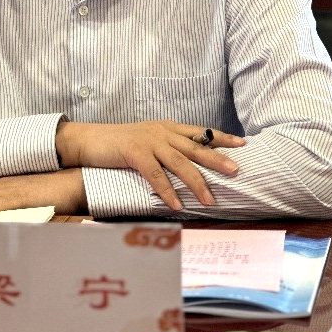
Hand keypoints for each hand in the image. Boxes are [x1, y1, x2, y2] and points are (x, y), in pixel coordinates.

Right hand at [55, 120, 244, 210]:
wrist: (90, 139)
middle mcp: (162, 131)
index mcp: (167, 127)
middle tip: (236, 170)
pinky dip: (167, 190)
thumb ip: (166, 148)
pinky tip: (177, 205)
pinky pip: (155, 174)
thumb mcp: (147, 141)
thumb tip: (188, 165)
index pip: (200, 132)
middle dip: (217, 159)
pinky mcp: (134, 152)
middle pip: (195, 146)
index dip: (221, 137)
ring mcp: (149, 141)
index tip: (241, 144)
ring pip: (179, 162)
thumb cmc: (118, 144)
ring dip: (196, 182)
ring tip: (210, 200)